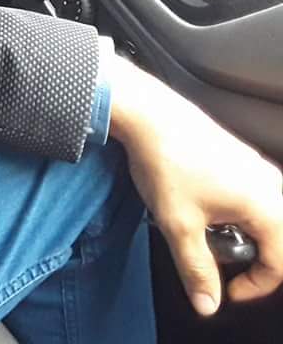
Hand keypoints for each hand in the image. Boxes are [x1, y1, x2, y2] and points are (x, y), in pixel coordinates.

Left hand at [108, 57, 282, 315]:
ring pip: (268, 219)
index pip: (279, 266)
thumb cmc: (167, 164)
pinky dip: (237, 212)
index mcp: (267, 206)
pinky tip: (204, 206)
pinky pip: (255, 197)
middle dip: (252, 260)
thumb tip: (208, 304)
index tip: (222, 290)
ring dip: (244, 235)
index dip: (252, 286)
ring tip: (206, 230)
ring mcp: (259, 169)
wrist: (149, 114)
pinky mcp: (243, 158)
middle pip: (278, 242)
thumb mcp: (178, 225)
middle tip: (216, 259)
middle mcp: (271, 186)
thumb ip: (197, 269)